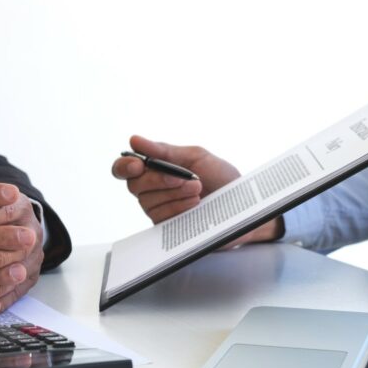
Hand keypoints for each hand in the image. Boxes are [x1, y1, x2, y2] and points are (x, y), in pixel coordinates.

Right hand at [110, 135, 281, 244]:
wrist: (243, 205)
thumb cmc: (222, 179)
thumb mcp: (196, 157)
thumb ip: (165, 150)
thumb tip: (135, 140)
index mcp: (157, 168)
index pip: (125, 168)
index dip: (124, 166)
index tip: (138, 165)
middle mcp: (153, 189)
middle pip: (134, 186)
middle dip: (160, 180)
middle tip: (187, 178)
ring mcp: (159, 209)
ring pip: (147, 202)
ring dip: (174, 194)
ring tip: (199, 192)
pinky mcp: (168, 228)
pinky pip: (160, 218)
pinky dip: (178, 208)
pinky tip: (195, 205)